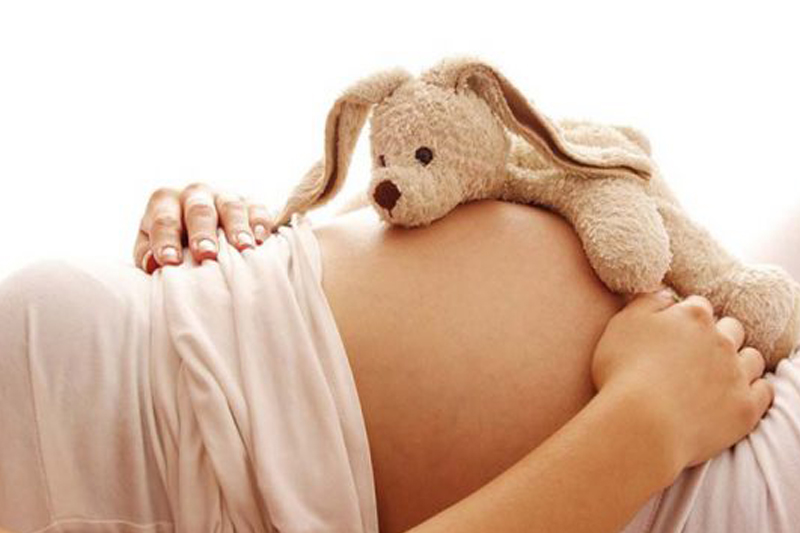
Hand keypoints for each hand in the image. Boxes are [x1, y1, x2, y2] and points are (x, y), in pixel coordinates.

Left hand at [134, 183, 275, 273]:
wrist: (203, 233)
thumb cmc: (174, 244)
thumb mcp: (153, 247)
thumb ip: (147, 255)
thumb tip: (152, 264)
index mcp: (165, 201)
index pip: (163, 219)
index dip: (165, 240)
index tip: (169, 262)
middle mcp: (195, 194)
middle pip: (198, 210)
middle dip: (202, 232)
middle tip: (206, 254)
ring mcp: (224, 197)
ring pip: (230, 207)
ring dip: (236, 228)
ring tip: (242, 248)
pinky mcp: (251, 205)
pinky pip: (257, 210)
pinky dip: (260, 224)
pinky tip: (261, 240)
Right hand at [592, 290, 773, 475]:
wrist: (642, 423)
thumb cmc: (623, 373)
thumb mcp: (622, 324)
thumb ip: (646, 302)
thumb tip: (665, 295)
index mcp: (691, 317)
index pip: (697, 306)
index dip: (685, 318)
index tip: (674, 333)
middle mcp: (720, 339)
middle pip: (730, 328)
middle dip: (717, 336)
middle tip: (695, 355)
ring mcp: (736, 373)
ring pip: (752, 358)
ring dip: (739, 361)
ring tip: (717, 376)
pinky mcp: (746, 407)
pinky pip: (764, 391)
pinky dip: (754, 390)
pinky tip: (734, 395)